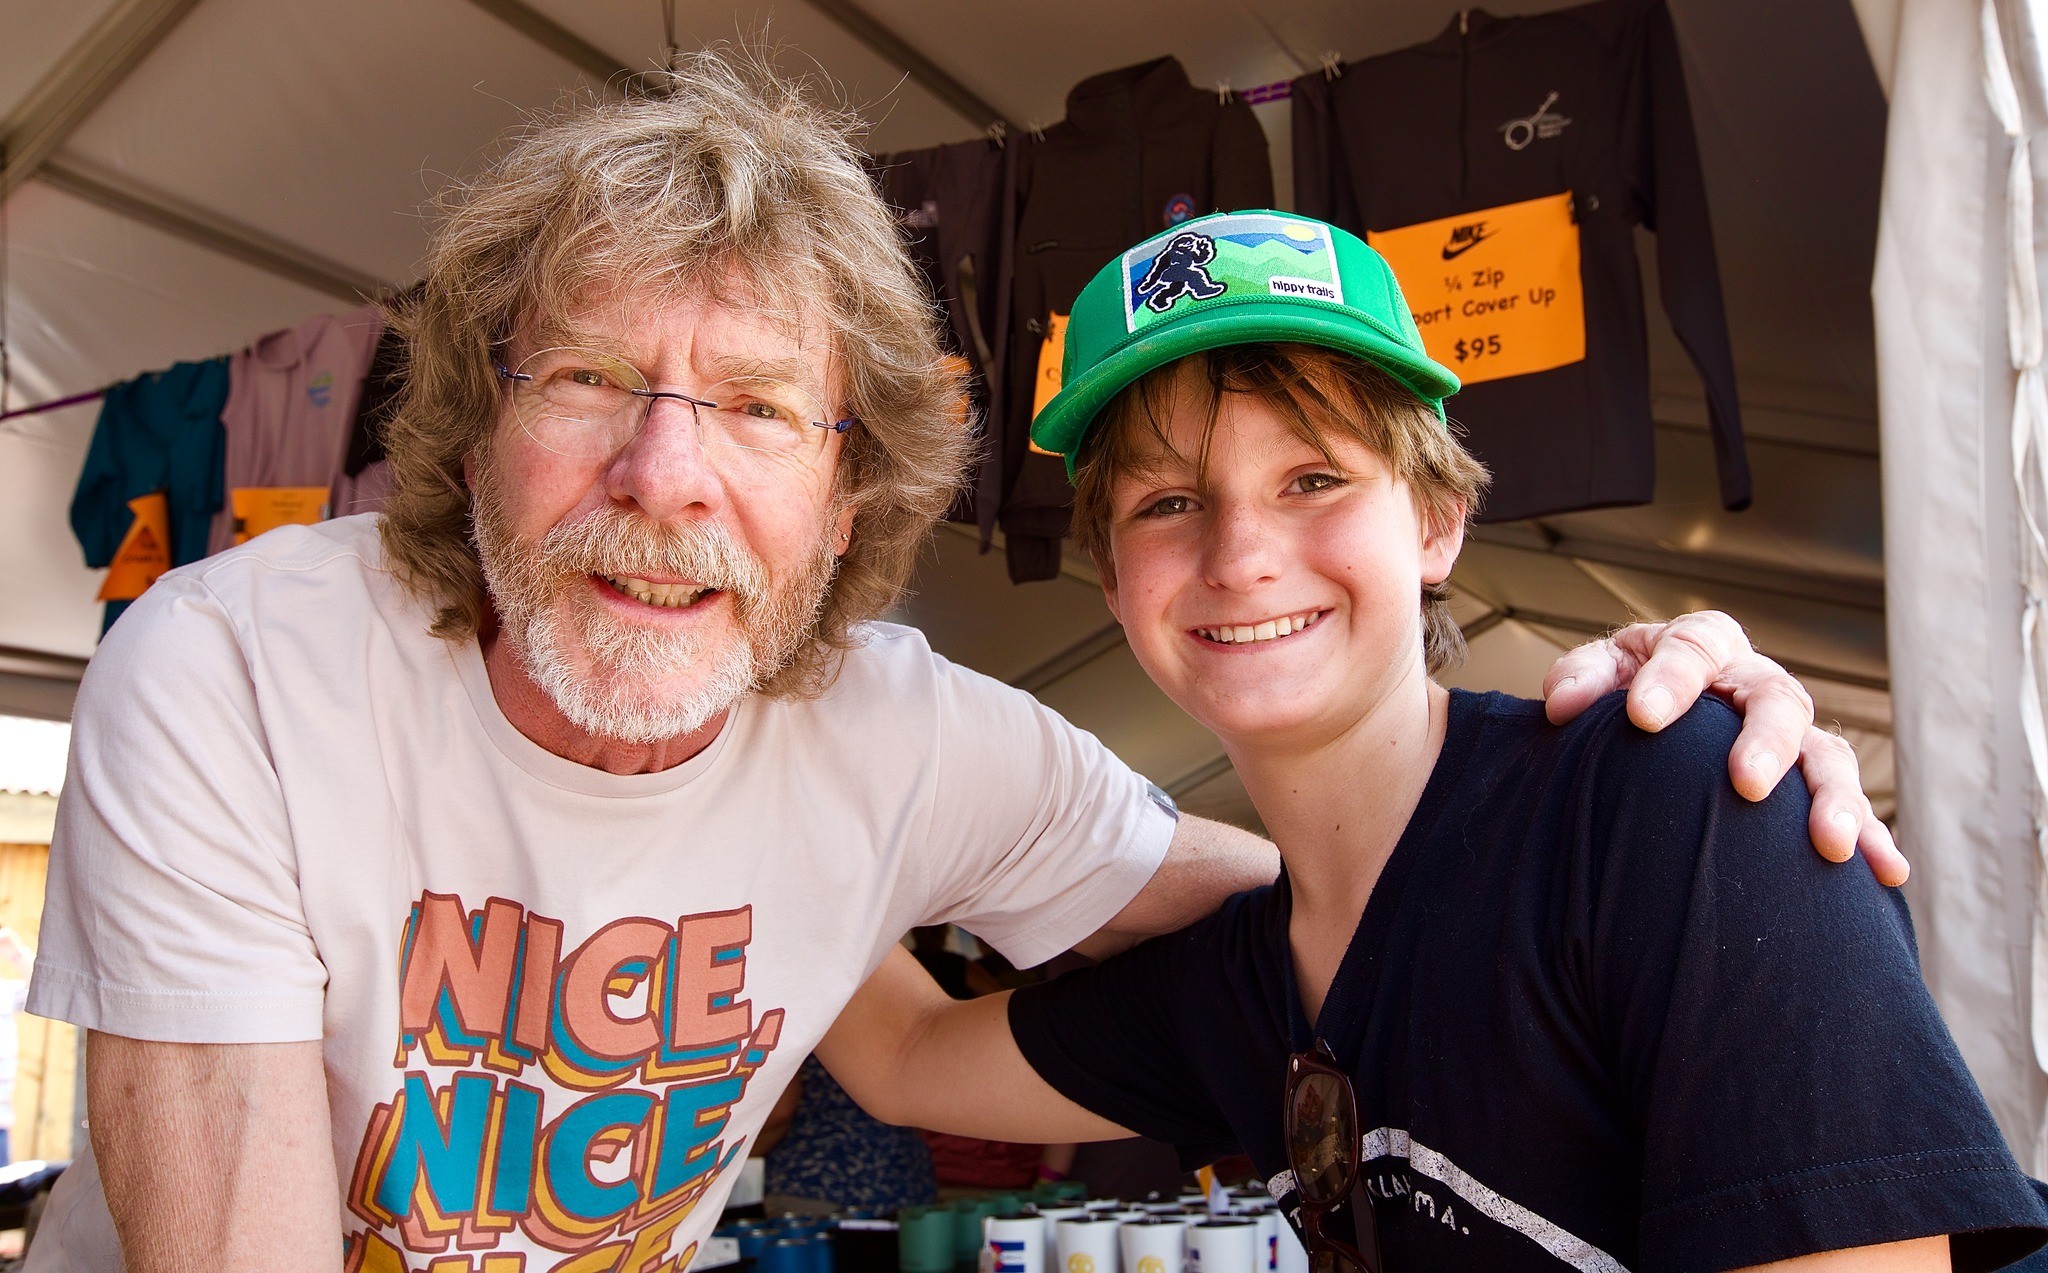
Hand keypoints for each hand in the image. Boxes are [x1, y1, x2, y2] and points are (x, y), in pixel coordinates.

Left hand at [1540, 610, 1906, 886]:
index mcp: (1704, 645)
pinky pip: (1854, 809)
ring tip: (1829, 844)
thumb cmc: (1625, 692)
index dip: (1670, 680)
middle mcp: (1757, 684)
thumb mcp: (1598, 674)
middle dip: (1766, 744)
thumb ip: (1582, 679)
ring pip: (1826, 757)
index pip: (1693, 650)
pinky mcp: (1811, 785)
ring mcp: (1792, 735)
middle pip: (1777, 702)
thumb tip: (1562, 704)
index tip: (1642, 716)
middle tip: (1747, 784)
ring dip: (1834, 800)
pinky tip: (1887, 872)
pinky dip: (1873, 839)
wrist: (1654, 721)